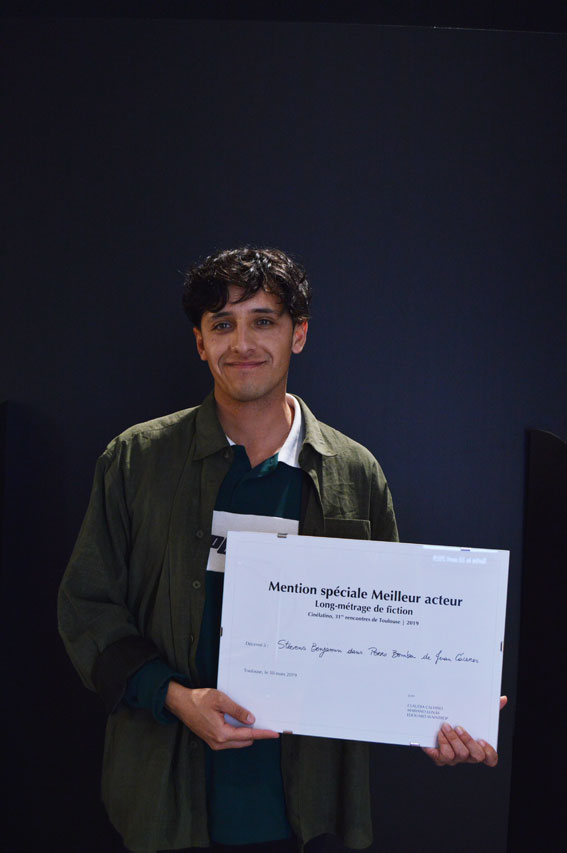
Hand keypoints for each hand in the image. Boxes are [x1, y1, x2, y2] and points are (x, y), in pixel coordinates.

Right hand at [165, 682, 279, 750]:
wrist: (181, 703)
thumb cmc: (198, 700)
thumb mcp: (220, 700)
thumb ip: (237, 711)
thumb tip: (251, 719)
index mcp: (222, 733)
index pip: (248, 735)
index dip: (262, 734)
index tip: (274, 734)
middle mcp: (218, 742)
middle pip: (244, 741)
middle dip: (256, 734)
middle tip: (266, 724)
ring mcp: (214, 743)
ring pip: (237, 742)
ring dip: (246, 734)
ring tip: (254, 722)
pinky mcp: (212, 740)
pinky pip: (230, 740)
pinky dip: (238, 734)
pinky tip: (241, 724)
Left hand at [422, 696, 506, 766]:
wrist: (433, 726)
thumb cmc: (458, 722)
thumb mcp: (474, 715)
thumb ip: (491, 709)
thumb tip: (503, 699)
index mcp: (478, 748)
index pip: (491, 758)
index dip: (489, 752)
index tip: (482, 740)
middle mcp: (468, 756)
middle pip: (475, 756)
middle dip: (467, 741)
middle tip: (458, 727)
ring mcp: (454, 759)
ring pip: (457, 756)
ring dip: (451, 740)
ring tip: (444, 726)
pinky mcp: (440, 758)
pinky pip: (441, 758)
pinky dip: (440, 746)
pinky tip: (438, 735)